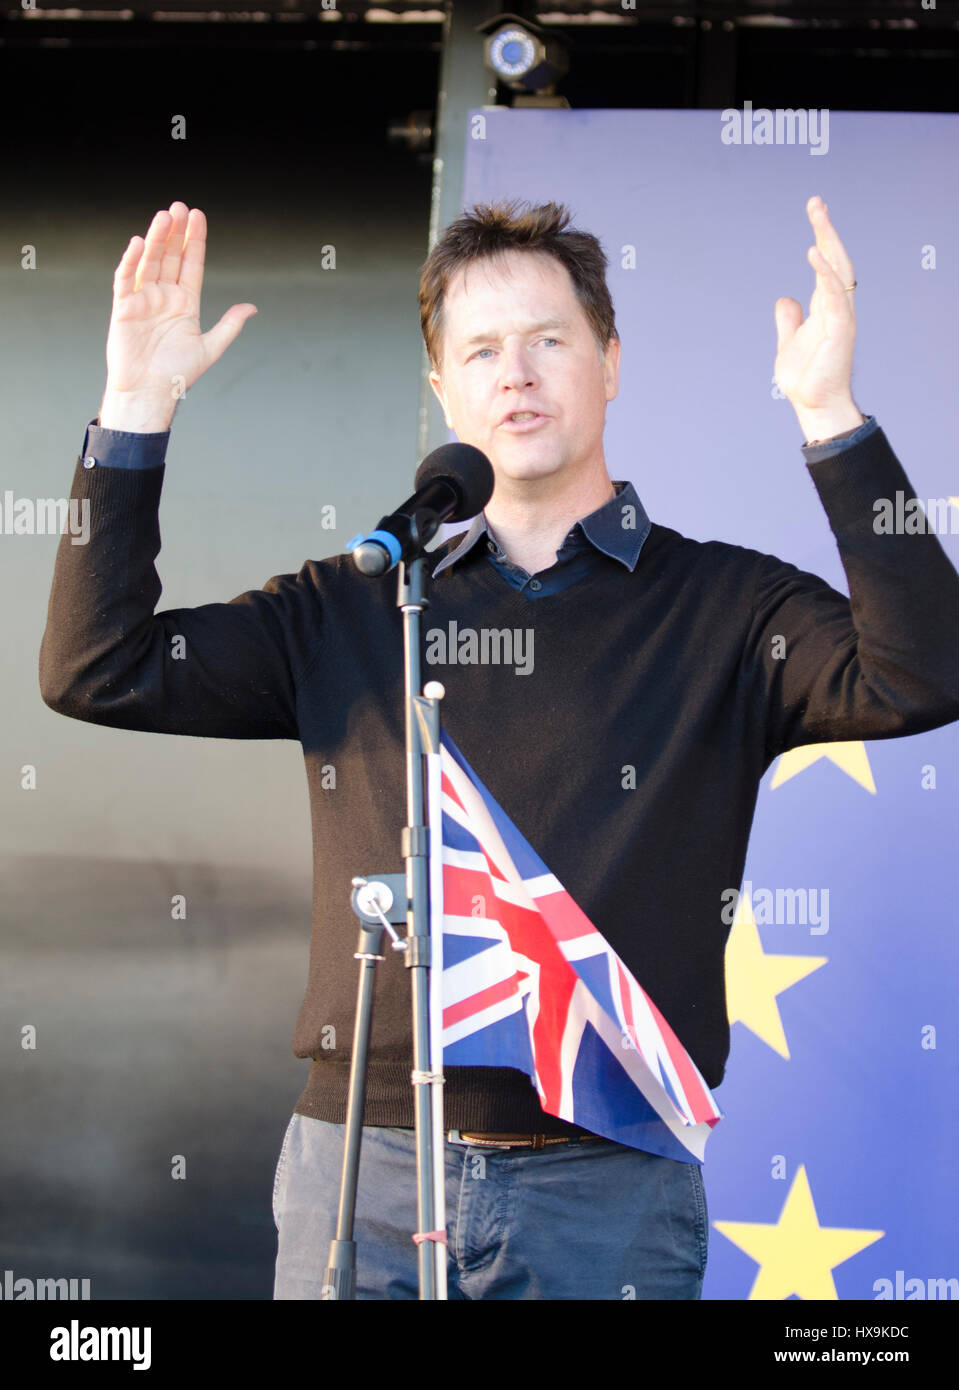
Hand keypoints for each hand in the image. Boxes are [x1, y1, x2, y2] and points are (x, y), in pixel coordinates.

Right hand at [100, 203, 256, 429]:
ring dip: (157, 239)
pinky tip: (140, 242)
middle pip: (171, 257)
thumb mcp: (210, 348)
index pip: (191, 264)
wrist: (150, 393)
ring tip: (165, 216)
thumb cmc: (176, 375)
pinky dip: (132, 261)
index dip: (195, 240)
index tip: (198, 216)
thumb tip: (251, 307)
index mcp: (185, 303)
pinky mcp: (124, 307)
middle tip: (181, 206)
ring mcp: (143, 299)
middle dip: (176, 232)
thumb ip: (229, 325)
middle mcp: (164, 296)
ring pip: (150, 262)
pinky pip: (126, 279)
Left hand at [774, 197, 862, 439]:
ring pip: (838, 270)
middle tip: (816, 202)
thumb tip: (785, 298)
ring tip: (818, 216)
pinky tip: (814, 253)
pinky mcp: (839, 330)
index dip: (821, 237)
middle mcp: (836, 306)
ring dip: (827, 241)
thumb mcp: (789, 341)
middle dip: (826, 230)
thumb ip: (789, 319)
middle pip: (835, 259)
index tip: (815, 210)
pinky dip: (824, 273)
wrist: (814, 404)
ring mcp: (840, 317)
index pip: (826, 263)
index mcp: (825, 306)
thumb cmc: (806, 377)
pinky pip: (834, 295)